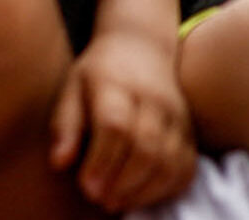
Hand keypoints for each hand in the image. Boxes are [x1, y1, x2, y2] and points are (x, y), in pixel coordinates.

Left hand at [51, 25, 196, 211]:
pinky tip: (141, 196)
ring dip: (143, 190)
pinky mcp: (190, 130)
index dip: (102, 161)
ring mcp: (176, 114)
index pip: (115, 125)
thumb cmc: (98, 72)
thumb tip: (59, 163)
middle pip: (146, 146)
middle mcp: (153, 98)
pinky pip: (186, 166)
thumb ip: (66, 124)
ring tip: (116, 202)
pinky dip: (166, 189)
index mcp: (117, 83)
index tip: (86, 186)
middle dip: (122, 181)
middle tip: (99, 199)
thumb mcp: (72, 87)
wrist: (140, 45)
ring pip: (169, 160)